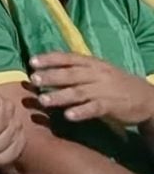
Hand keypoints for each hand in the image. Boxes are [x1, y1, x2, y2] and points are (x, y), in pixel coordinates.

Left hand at [31, 52, 153, 124]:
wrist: (147, 98)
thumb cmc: (115, 83)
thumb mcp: (98, 70)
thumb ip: (76, 69)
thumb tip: (46, 69)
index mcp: (92, 63)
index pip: (68, 57)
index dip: (50, 59)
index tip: (31, 61)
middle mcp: (97, 74)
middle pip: (71, 74)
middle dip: (51, 76)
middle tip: (33, 80)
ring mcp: (104, 90)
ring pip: (79, 91)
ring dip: (59, 96)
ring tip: (42, 100)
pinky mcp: (112, 106)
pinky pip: (94, 108)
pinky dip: (81, 111)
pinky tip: (68, 115)